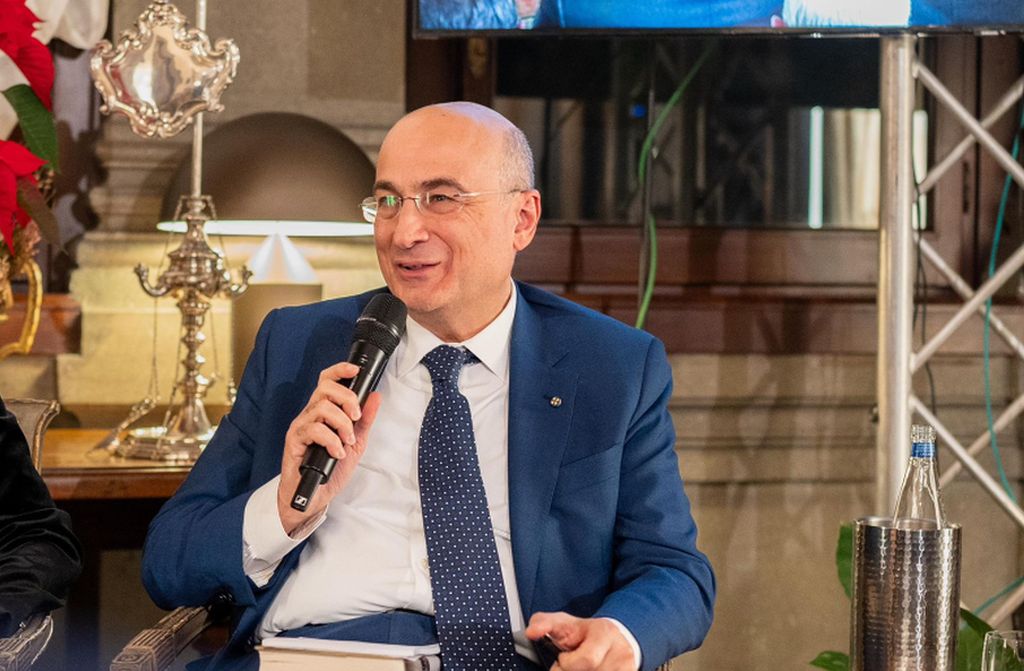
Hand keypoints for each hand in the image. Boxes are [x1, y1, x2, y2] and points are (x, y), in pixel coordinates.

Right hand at [276, 362, 381, 534]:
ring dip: (342, 424)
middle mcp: (310, 415)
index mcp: (324, 412)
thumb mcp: (356, 442)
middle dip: (347, 399)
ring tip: (346, 442)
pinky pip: (314, 429)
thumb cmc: (332, 468)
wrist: (316, 495)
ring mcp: (301, 427)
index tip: (357, 370)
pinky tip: (337, 453)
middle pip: (325, 388)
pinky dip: (331, 441)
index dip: (340, 370)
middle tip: (355, 418)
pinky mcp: (294, 441)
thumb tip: (375, 397)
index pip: (327, 381)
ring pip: (321, 408)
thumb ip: (364, 420)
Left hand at [526, 612, 635, 670]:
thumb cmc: (583, 632)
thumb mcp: (562, 622)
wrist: (614, 637)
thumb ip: (543, 623)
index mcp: (604, 633)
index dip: (567, 664)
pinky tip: (590, 670)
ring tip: (581, 668)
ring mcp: (628, 667)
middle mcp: (621, 652)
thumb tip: (531, 632)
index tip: (562, 658)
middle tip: (569, 665)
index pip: (586, 660)